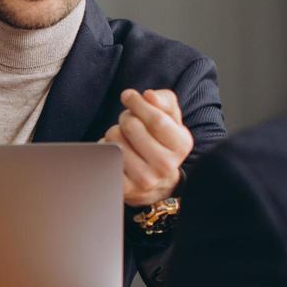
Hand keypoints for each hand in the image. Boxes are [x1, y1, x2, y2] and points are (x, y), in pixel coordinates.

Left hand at [101, 89, 192, 207]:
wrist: (159, 184)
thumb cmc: (162, 141)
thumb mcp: (171, 118)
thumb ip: (163, 100)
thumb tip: (149, 96)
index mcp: (181, 145)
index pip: (156, 119)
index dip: (137, 103)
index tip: (128, 96)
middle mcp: (166, 165)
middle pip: (132, 126)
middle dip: (125, 117)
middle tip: (128, 121)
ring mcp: (145, 179)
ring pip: (115, 142)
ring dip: (114, 134)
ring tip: (124, 140)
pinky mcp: (125, 189)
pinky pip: (104, 159)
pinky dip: (105, 150)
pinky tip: (115, 154)